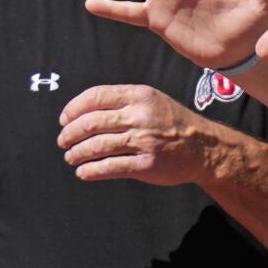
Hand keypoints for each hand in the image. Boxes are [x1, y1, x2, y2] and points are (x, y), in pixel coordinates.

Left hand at [58, 85, 218, 183]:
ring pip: (97, 146)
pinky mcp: (146, 164)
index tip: (64, 120)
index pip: (96, 97)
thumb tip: (81, 113)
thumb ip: (123, 102)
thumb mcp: (153, 100)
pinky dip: (90, 171)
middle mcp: (141, 116)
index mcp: (140, 95)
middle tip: (63, 141)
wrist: (204, 147)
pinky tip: (83, 172)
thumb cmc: (173, 123)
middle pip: (91, 123)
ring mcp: (144, 141)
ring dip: (77, 153)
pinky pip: (109, 168)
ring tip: (71, 157)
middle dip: (70, 134)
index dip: (73, 109)